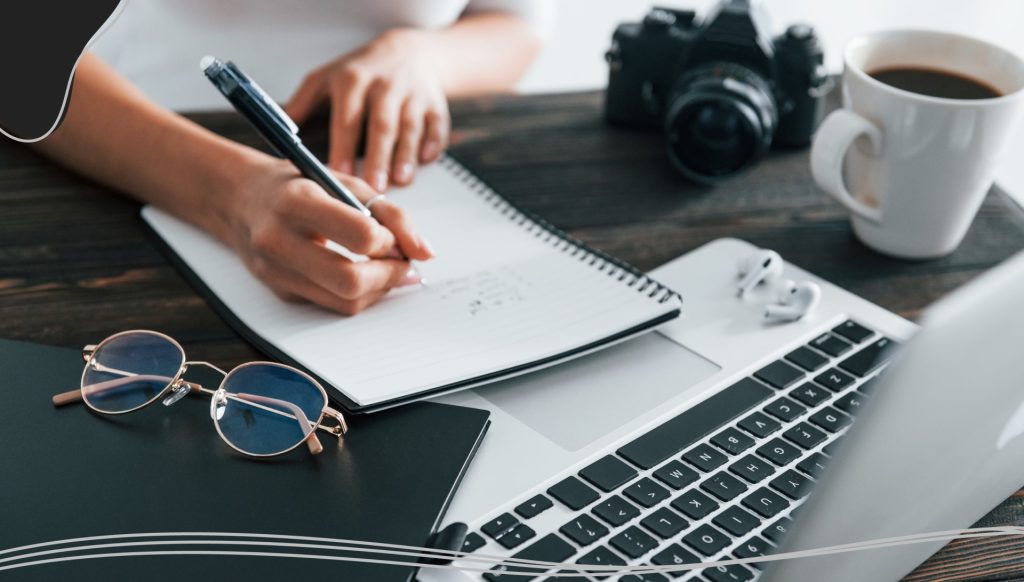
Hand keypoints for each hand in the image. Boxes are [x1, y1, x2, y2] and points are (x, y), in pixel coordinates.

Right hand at [223, 157, 433, 314]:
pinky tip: (363, 275)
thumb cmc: (297, 184)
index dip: (387, 242)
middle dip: (388, 276)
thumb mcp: (343, 180)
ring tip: (388, 269)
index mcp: (296, 201)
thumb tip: (424, 252)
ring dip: (378, 290)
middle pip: (350, 280)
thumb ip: (390, 213)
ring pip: (343, 302)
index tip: (393, 238)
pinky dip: (357, 294)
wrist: (238, 198)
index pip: (359, 235)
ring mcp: (275, 271)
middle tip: (403, 264)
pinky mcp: (278, 291)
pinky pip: (330, 305)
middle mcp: (278, 239)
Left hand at [285, 29, 450, 190]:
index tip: (339, 174)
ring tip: (401, 181)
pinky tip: (425, 161)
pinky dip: (432, 144)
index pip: (347, 118)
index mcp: (353, 81)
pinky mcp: (435, 104)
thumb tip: (276, 135)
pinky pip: (436, 125)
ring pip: (410, 127)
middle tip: (373, 188)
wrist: (407, 53)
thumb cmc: (361, 73)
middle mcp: (384, 86)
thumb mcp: (325, 79)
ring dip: (405, 155)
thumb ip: (301, 105)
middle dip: (378, 157)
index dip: (344, 147)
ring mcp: (412, 94)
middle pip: (381, 125)